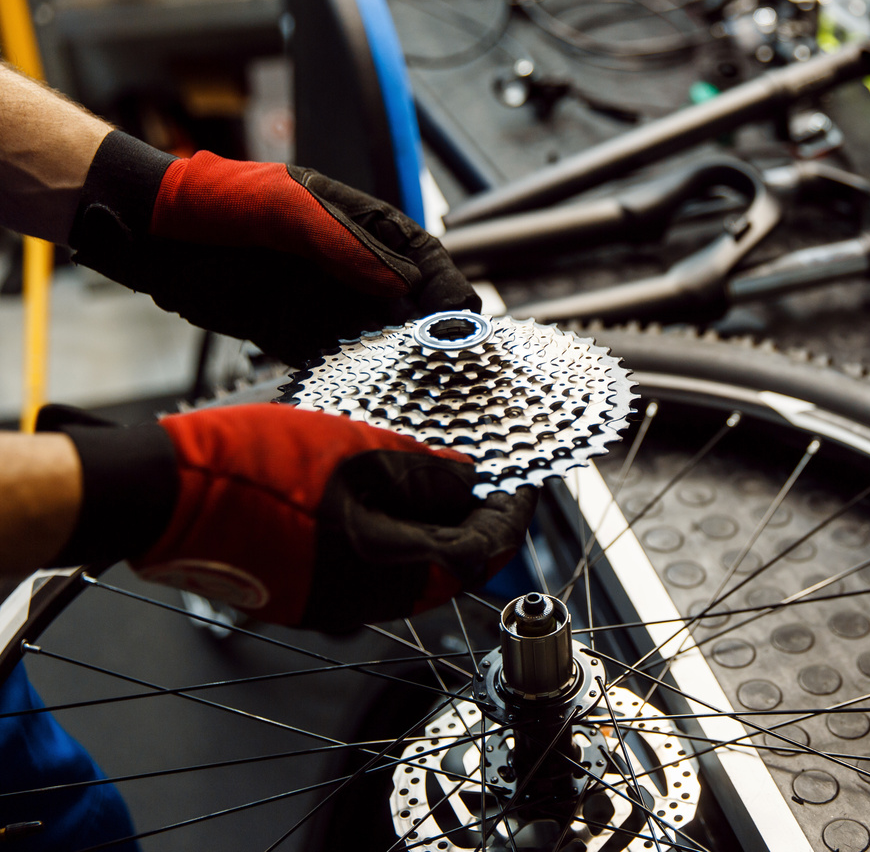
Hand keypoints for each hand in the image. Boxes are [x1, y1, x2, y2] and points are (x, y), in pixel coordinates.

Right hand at [38, 404, 533, 631]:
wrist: (159, 498)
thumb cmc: (248, 470)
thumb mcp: (355, 451)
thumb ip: (423, 472)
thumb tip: (468, 481)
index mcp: (386, 570)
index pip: (478, 555)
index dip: (511, 518)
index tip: (525, 488)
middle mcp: (361, 602)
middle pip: (446, 572)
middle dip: (475, 525)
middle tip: (489, 482)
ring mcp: (325, 604)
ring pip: (407, 573)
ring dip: (432, 530)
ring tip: (440, 480)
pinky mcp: (296, 593)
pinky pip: (365, 571)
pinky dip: (390, 537)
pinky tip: (384, 497)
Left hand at [68, 132, 478, 365]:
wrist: (151, 232)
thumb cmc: (218, 200)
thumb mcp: (287, 209)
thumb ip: (346, 246)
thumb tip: (404, 286)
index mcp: (361, 226)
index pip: (421, 256)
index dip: (444, 286)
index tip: (458, 316)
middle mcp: (351, 268)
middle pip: (408, 304)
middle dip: (428, 332)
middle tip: (443, 360)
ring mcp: (324, 302)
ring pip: (376, 336)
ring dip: (393, 359)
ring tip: (409, 382)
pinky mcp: (293, 334)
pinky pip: (332, 359)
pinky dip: (349, 375)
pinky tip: (362, 388)